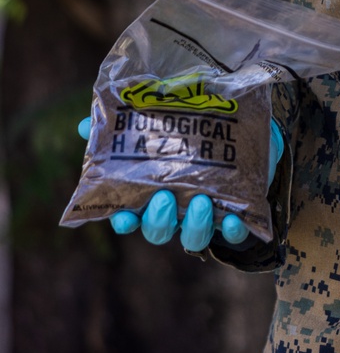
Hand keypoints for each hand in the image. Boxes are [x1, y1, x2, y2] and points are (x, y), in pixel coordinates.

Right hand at [77, 116, 284, 251]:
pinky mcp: (238, 212)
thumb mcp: (163, 116)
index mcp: (153, 191)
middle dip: (159, 219)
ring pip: (193, 236)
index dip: (125, 220)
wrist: (243, 128)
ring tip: (202, 202)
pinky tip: (235, 219)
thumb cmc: (194, 127)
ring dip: (195, 225)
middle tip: (164, 198)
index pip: (131, 216)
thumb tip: (83, 125)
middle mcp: (177, 208)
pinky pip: (234, 234)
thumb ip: (129, 120)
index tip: (123, 215)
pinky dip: (233, 230)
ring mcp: (206, 213)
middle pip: (158, 229)